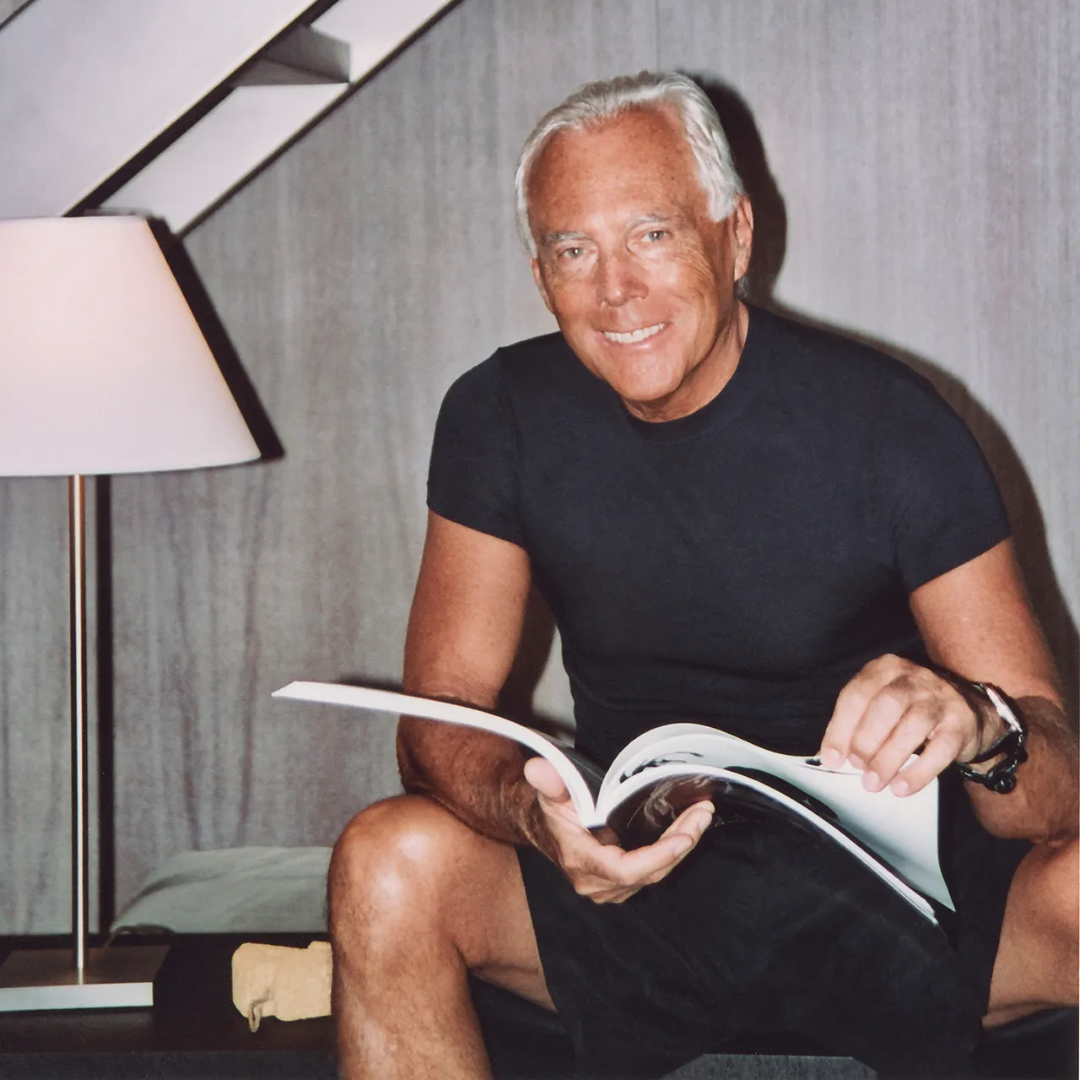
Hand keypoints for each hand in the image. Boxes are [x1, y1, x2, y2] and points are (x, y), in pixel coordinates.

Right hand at [523, 757, 713, 902]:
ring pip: (656, 873)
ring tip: (701, 815)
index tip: (685, 837)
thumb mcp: (551, 793)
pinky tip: (687, 828)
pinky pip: (653, 872)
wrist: (543, 830)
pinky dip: (672, 851)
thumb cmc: (551, 811)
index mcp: (582, 863)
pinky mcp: (621, 885)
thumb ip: (550, 782)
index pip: (626, 869)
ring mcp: (611, 889)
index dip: (658, 857)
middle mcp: (598, 884)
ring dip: (682, 845)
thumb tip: (538, 767)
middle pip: (650, 871)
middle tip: (703, 812)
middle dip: (681, 842)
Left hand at [819, 654, 997, 796]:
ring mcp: (940, 698)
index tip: (832, 758)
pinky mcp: (961, 723)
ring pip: (912, 726)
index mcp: (885, 669)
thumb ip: (856, 723)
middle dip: (866, 741)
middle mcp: (914, 677)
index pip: (856, 695)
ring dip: (888, 759)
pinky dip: (918, 772)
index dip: (840, 729)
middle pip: (885, 706)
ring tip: (874, 782)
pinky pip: (940, 749)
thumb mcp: (881, 704)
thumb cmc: (912, 708)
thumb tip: (833, 756)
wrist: (970, 711)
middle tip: (857, 767)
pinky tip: (901, 787)